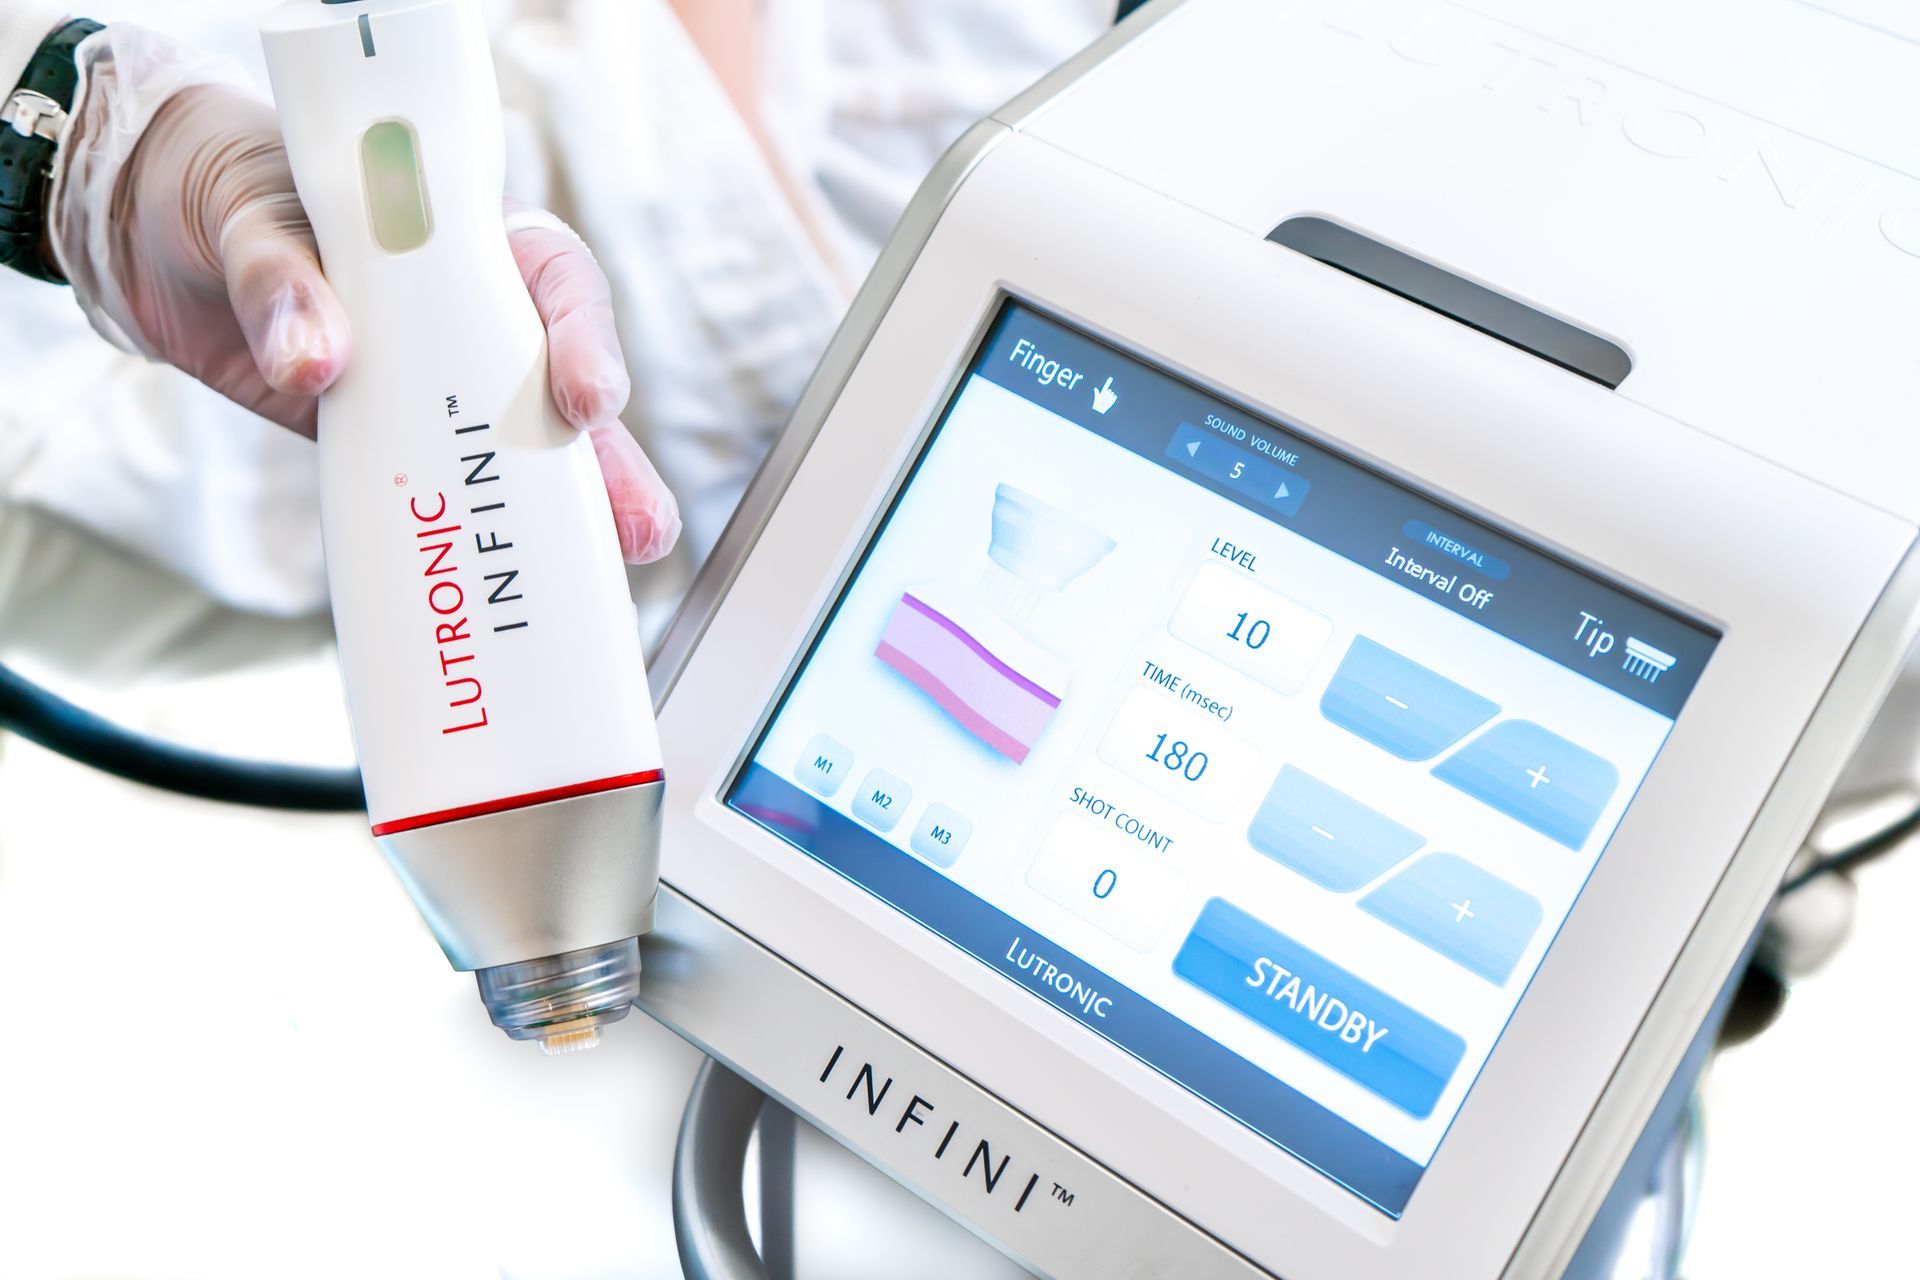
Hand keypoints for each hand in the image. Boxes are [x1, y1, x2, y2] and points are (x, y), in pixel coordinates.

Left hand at [62, 80, 678, 564]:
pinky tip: (514, 578)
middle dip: (611, 458)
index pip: (551, 278)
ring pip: (533, 451)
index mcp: (460, 238)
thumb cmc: (228, 192)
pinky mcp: (397, 439)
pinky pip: (454, 488)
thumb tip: (316, 359)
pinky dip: (483, 535)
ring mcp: (443, 384)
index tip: (582, 396)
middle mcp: (472, 314)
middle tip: (634, 522)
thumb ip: (282, 279)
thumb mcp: (247, 217)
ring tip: (622, 559)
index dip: (582, 337)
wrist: (162, 238)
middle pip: (567, 387)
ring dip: (579, 511)